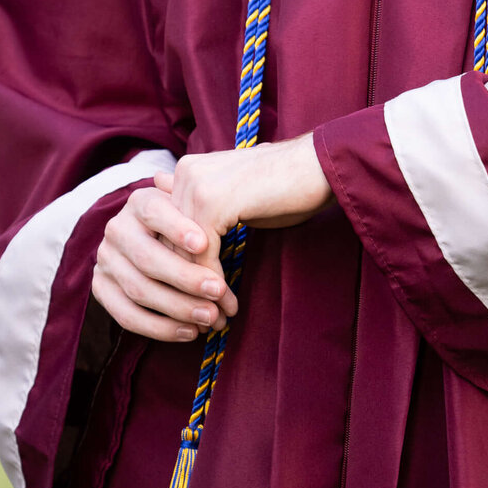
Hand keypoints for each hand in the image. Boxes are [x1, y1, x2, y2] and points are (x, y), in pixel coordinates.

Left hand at [90, 135, 331, 342]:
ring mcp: (196, 186)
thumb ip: (205, 206)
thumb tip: (177, 220)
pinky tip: (229, 304)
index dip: (179, 270)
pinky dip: (214, 286)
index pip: (167, 230)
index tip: (196, 302)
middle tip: (205, 320)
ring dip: (199, 294)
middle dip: (186, 287)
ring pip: (182, 254)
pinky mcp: (213, 203)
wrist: (320, 167)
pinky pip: (202, 257)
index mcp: (188, 169)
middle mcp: (185, 173)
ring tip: (216, 319)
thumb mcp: (237, 198)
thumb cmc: (286, 187)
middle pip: (169, 243)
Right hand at [92, 183, 238, 343]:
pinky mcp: (101, 288)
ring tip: (211, 317)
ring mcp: (106, 260)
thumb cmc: (186, 223)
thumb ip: (201, 206)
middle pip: (147, 258)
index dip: (177, 228)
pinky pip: (126, 316)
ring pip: (139, 290)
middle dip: (185, 278)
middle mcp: (117, 229)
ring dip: (178, 308)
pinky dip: (160, 328)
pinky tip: (190, 332)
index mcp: (139, 202)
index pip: (154, 212)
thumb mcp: (193, 208)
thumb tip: (211, 197)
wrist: (154, 239)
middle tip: (218, 291)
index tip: (204, 244)